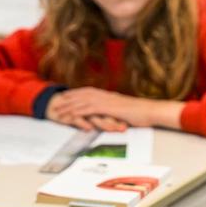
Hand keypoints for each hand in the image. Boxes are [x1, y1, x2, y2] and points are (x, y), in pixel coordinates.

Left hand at [47, 87, 183, 129]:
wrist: (150, 111)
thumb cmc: (141, 113)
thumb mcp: (124, 110)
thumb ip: (114, 110)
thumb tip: (109, 113)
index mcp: (108, 95)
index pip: (87, 92)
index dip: (75, 94)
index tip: (65, 96)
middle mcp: (105, 95)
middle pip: (81, 95)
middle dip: (67, 98)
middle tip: (55, 102)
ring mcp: (106, 101)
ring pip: (82, 101)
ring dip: (68, 106)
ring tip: (57, 110)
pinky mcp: (107, 108)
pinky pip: (88, 109)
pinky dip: (77, 112)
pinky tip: (70, 115)